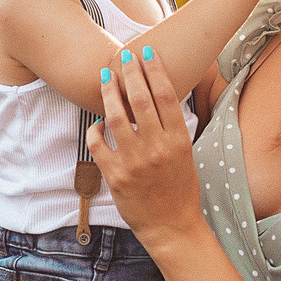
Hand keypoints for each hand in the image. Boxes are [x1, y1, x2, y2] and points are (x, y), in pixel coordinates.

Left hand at [90, 46, 207, 249]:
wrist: (173, 227)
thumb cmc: (180, 189)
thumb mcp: (184, 154)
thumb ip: (171, 127)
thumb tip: (158, 96)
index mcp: (178, 140)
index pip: (166, 95)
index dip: (155, 69)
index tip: (147, 52)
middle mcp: (157, 148)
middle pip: (141, 99)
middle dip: (130, 73)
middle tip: (122, 56)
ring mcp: (135, 162)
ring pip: (116, 116)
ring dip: (109, 92)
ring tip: (104, 77)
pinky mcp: (116, 176)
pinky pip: (98, 144)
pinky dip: (95, 129)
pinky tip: (97, 123)